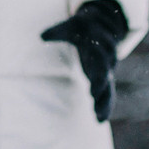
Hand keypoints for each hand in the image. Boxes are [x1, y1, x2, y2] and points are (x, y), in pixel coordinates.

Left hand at [40, 0, 128, 121]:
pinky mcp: (103, 81)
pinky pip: (107, 96)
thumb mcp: (69, 27)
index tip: (93, 82)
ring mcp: (105, 74)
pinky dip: (104, 108)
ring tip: (99, 119)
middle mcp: (104, 63)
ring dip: (104, 104)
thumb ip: (56, 32)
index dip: (98, 71)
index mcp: (99, 50)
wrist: (99, 28)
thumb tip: (40, 36)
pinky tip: (99, 121)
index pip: (100, 61)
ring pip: (107, 91)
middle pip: (105, 78)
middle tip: (93, 98)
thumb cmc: (81, 28)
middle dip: (100, 88)